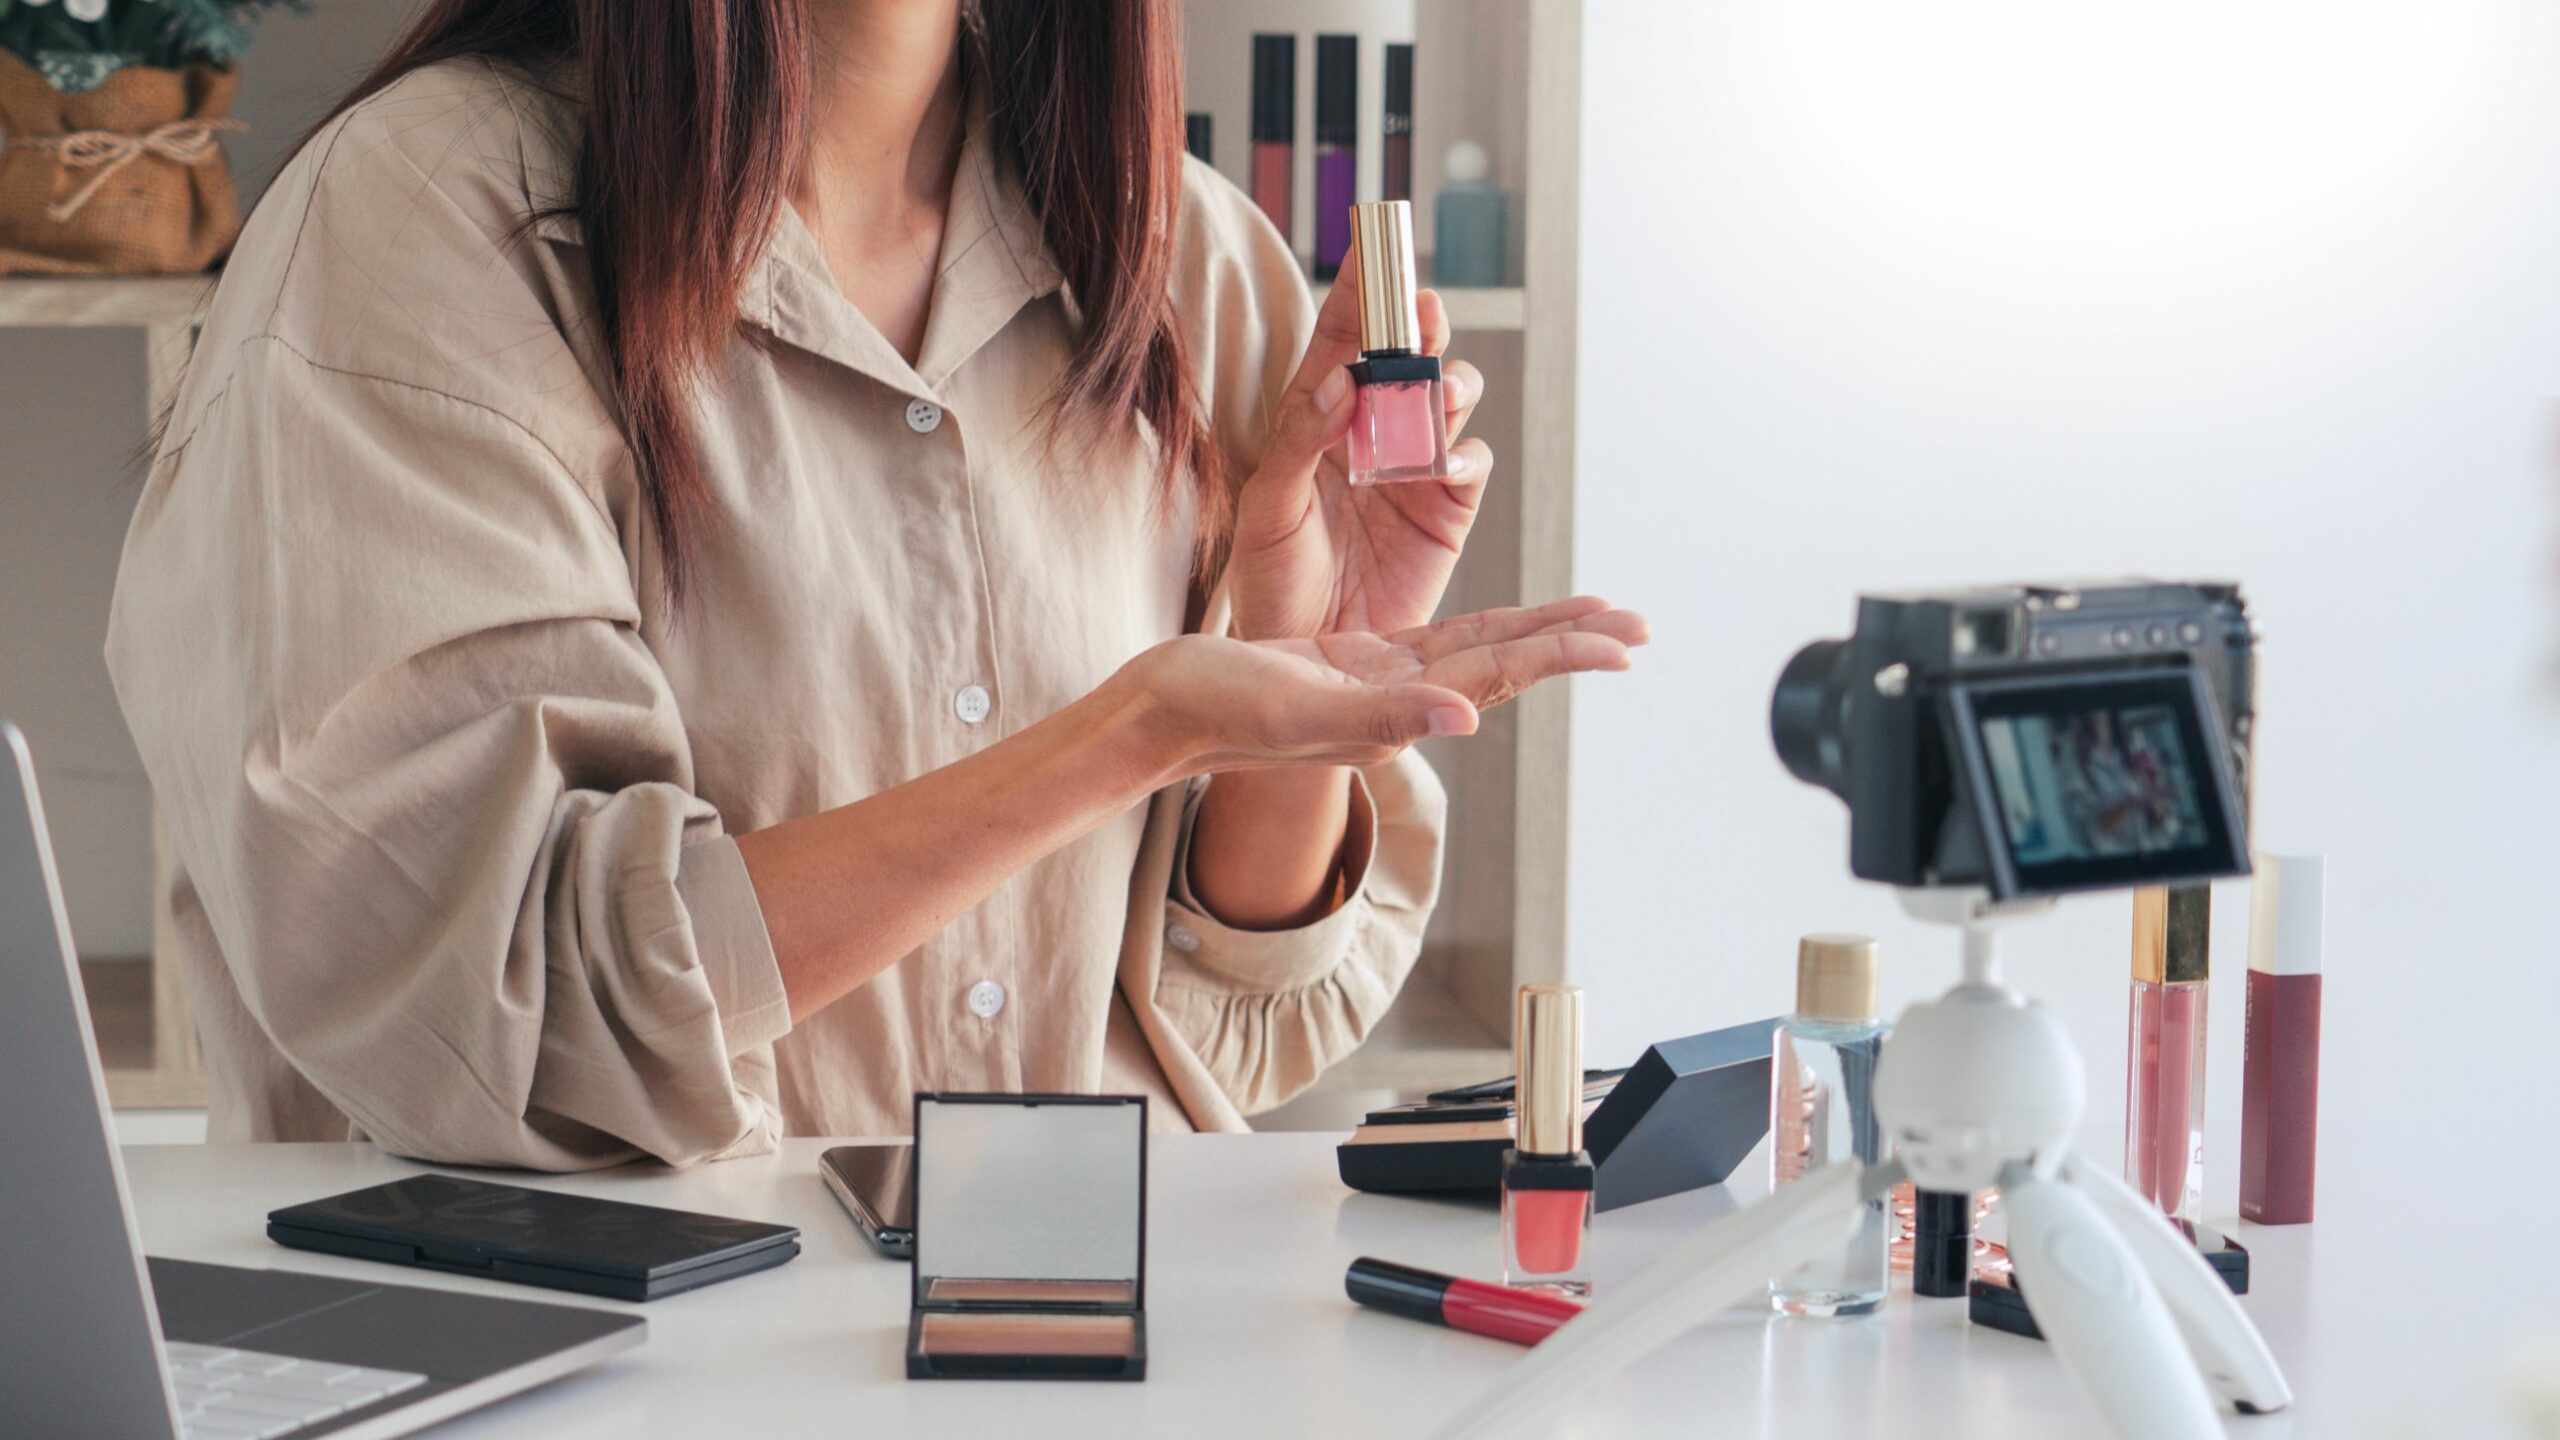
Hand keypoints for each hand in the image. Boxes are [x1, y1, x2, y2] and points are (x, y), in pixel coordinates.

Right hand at [1129, 598, 1649, 776]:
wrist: (1157, 717)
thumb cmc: (1212, 709)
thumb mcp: (1298, 707)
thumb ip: (1381, 716)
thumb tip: (1466, 716)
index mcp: (1393, 712)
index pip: (1496, 675)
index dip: (1561, 653)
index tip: (1623, 643)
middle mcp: (1397, 702)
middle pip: (1504, 663)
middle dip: (1572, 641)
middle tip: (1640, 625)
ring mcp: (1377, 684)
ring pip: (1477, 650)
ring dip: (1538, 633)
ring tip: (1597, 616)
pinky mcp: (1351, 664)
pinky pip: (1435, 640)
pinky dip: (1480, 627)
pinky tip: (1509, 625)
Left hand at [1229, 245, 1489, 641]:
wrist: (1310, 654)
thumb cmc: (1272, 581)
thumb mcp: (1265, 510)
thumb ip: (1298, 440)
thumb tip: (1342, 380)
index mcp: (1316, 418)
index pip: (1341, 337)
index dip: (1363, 288)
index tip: (1377, 239)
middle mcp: (1370, 431)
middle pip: (1405, 355)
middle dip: (1419, 324)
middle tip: (1423, 308)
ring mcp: (1414, 467)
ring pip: (1446, 398)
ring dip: (1449, 382)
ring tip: (1437, 390)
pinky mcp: (1447, 509)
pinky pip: (1472, 463)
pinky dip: (1466, 454)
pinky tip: (1442, 465)